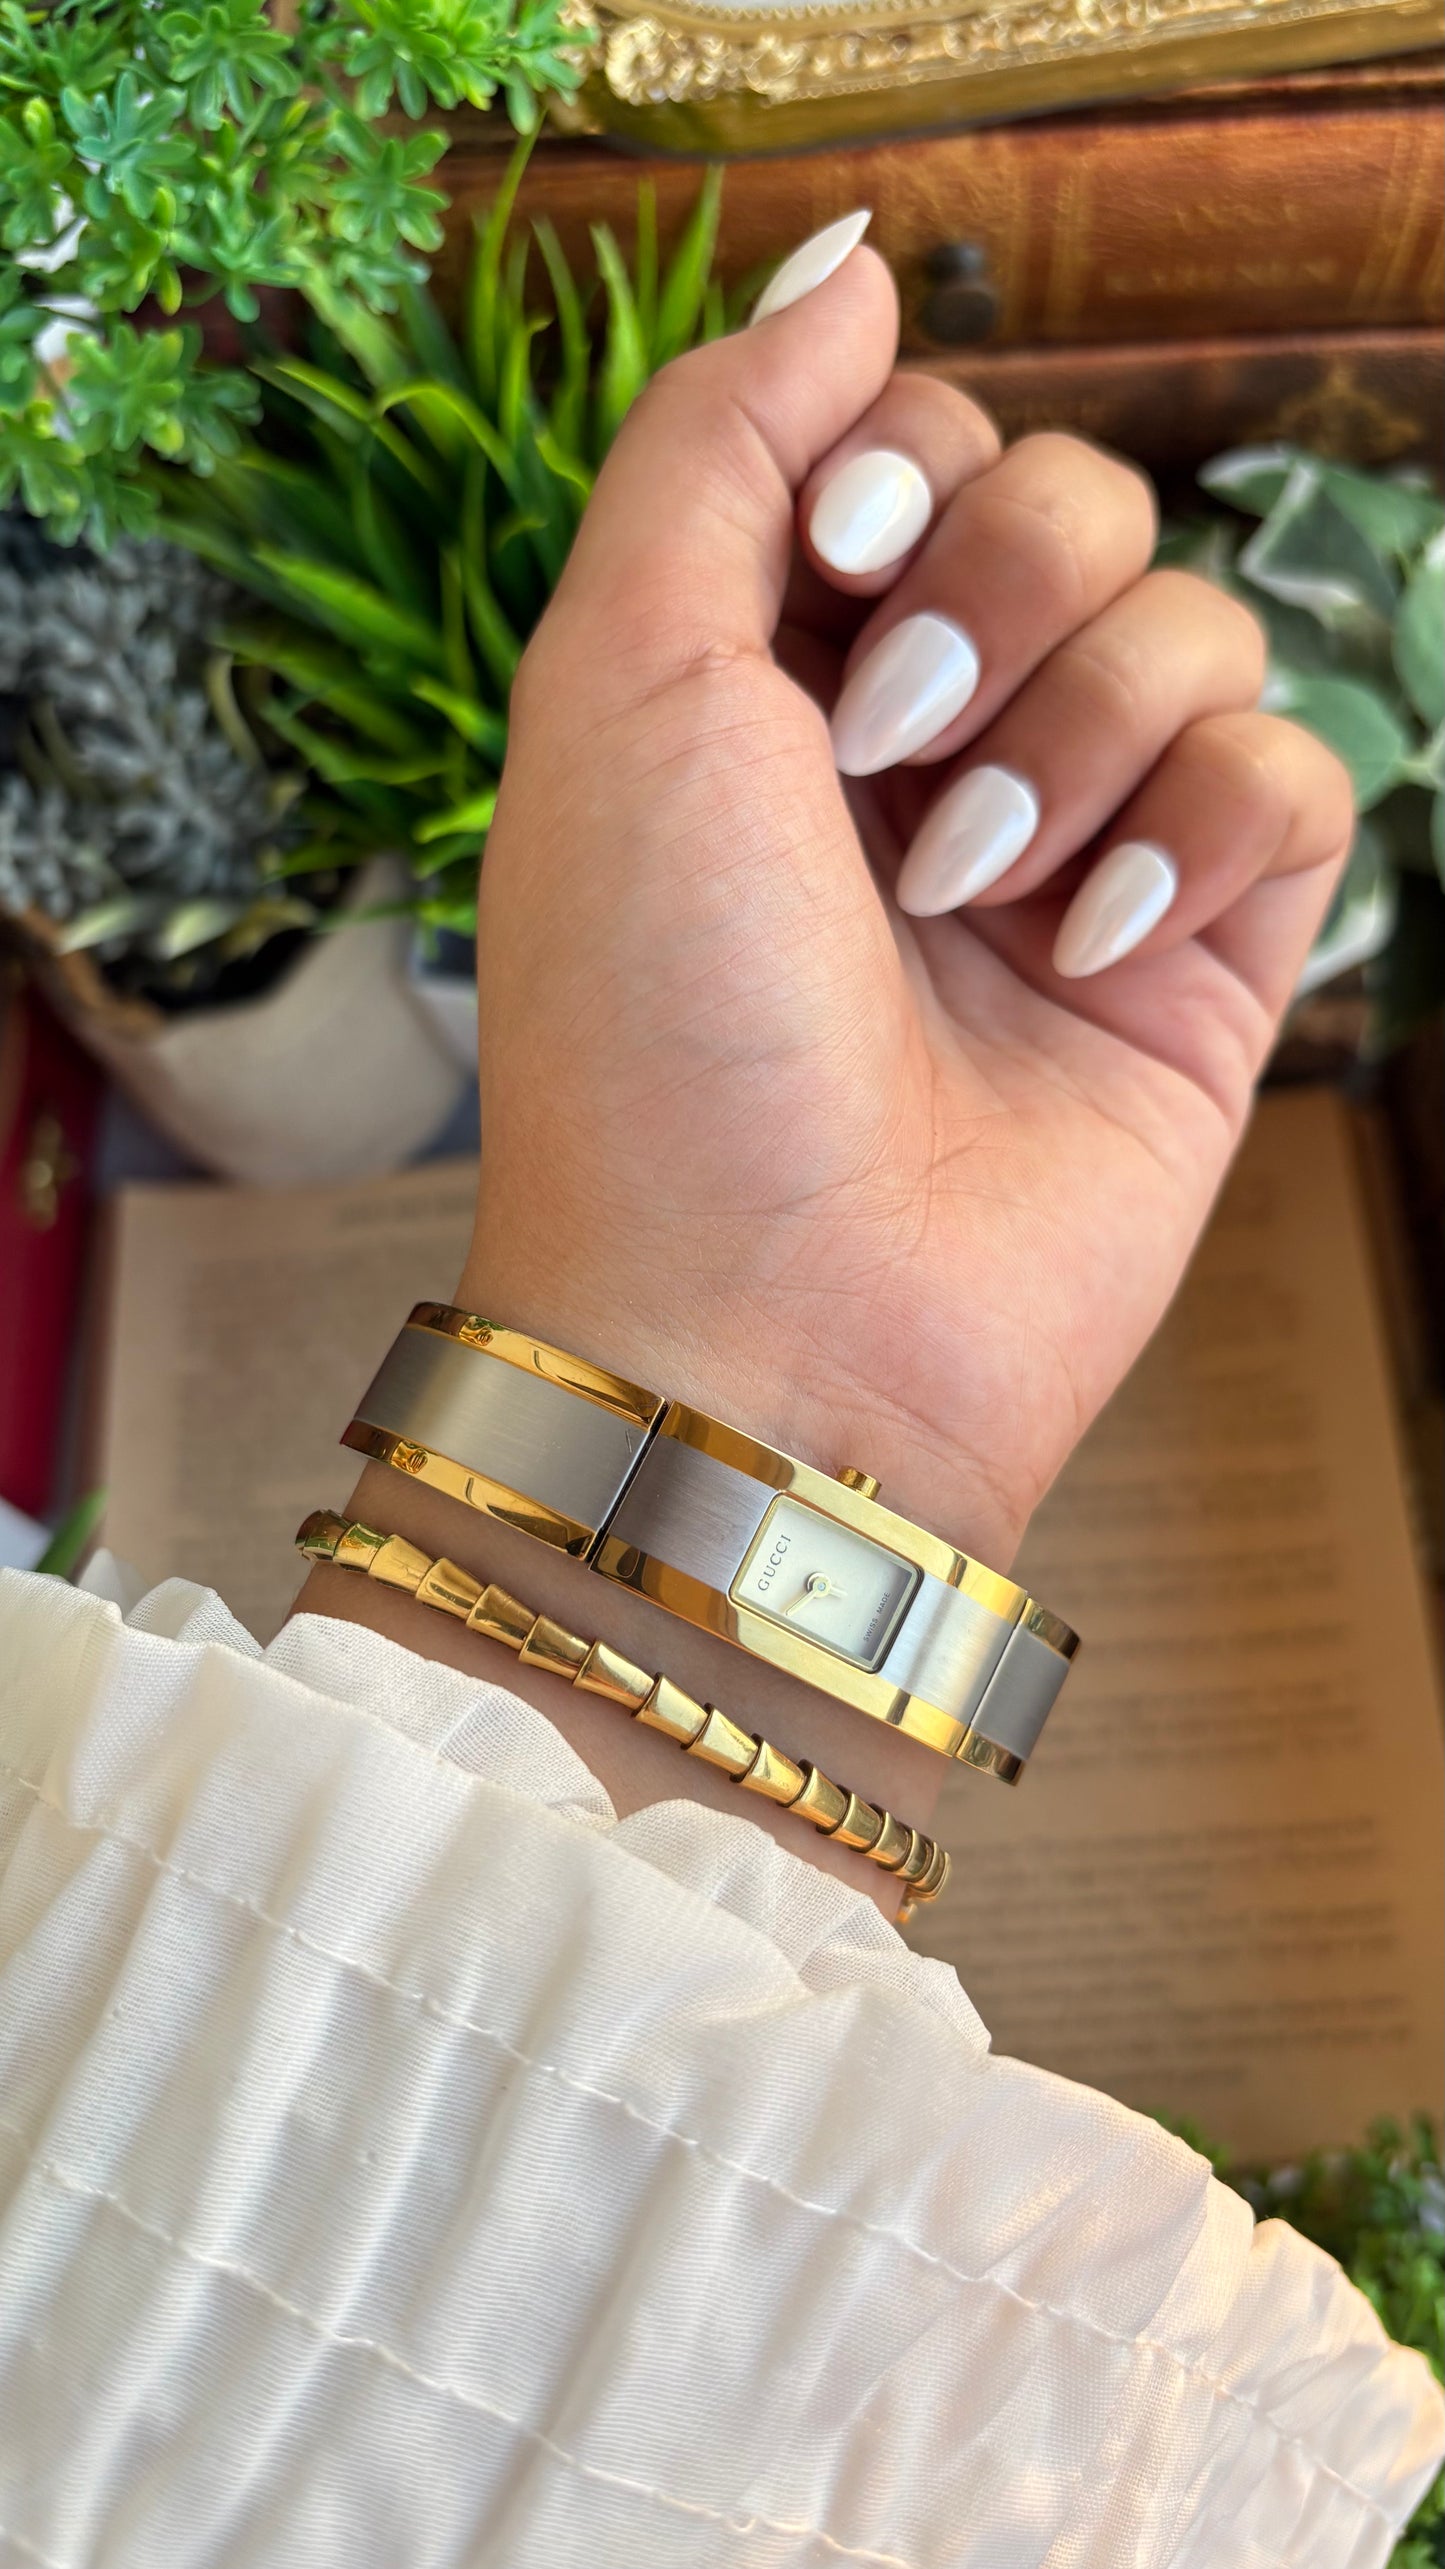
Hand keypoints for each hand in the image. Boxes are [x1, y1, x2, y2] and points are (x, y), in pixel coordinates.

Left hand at [463, 227, 1349, 1572]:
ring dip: (1087, 738)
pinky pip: (1296, 775)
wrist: (772, 1318)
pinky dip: (1208, 837)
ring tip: (976, 898)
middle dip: (1000, 601)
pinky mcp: (1204, 955)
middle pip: (1075, 502)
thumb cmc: (661, 1019)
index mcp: (778, 671)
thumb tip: (847, 261)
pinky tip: (1095, 948)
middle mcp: (934, 748)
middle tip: (893, 763)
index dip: (913, 464)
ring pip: (1196, 629)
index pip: (917, 443)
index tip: (857, 557)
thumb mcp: (619, 683)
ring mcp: (1077, 850)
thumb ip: (719, 442)